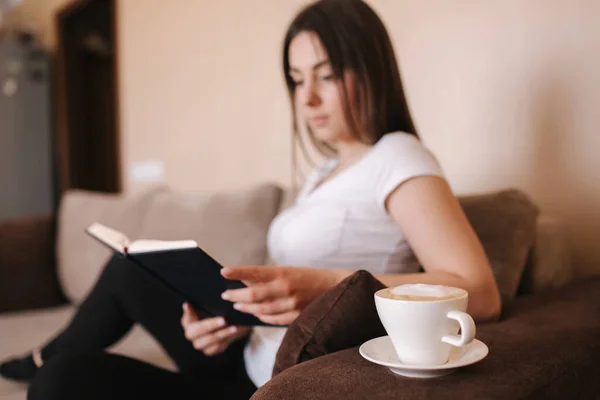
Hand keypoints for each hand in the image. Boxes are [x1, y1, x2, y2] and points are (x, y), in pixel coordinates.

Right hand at [180, 303, 249, 355]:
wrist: (232, 323)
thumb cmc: (219, 311)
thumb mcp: (214, 305)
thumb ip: (204, 303)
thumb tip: (188, 303)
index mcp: (189, 321)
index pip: (185, 318)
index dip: (187, 313)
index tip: (188, 304)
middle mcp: (192, 333)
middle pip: (193, 332)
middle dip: (208, 325)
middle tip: (223, 320)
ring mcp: (200, 343)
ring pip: (206, 341)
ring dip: (221, 334)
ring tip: (233, 328)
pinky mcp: (210, 350)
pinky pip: (216, 348)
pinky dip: (225, 340)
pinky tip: (234, 332)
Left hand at [220, 266, 342, 324]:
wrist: (337, 287)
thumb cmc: (309, 277)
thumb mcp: (289, 270)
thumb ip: (269, 277)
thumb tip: (245, 281)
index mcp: (283, 272)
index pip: (254, 272)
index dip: (237, 272)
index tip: (223, 271)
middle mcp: (286, 288)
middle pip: (253, 295)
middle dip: (236, 295)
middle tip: (225, 295)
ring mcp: (291, 304)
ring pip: (260, 310)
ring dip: (246, 308)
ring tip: (237, 305)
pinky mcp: (296, 316)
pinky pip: (272, 320)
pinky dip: (260, 317)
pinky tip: (255, 314)